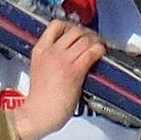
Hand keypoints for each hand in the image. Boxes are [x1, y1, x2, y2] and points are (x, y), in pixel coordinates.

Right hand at [13, 18, 105, 139]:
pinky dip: (100, 50)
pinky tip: (102, 53)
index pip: (56, 25)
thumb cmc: (40, 99)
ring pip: (85, 39)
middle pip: (75, 30)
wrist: (38, 114)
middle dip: (87, 32)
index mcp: (40, 50)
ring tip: (100, 46)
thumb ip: (51, 58)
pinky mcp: (75, 71)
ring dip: (96, 40)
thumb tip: (69, 52)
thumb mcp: (39, 69)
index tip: (78, 31)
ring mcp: (63, 61)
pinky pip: (92, 52)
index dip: (71, 25)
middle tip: (93, 39)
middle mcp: (51, 52)